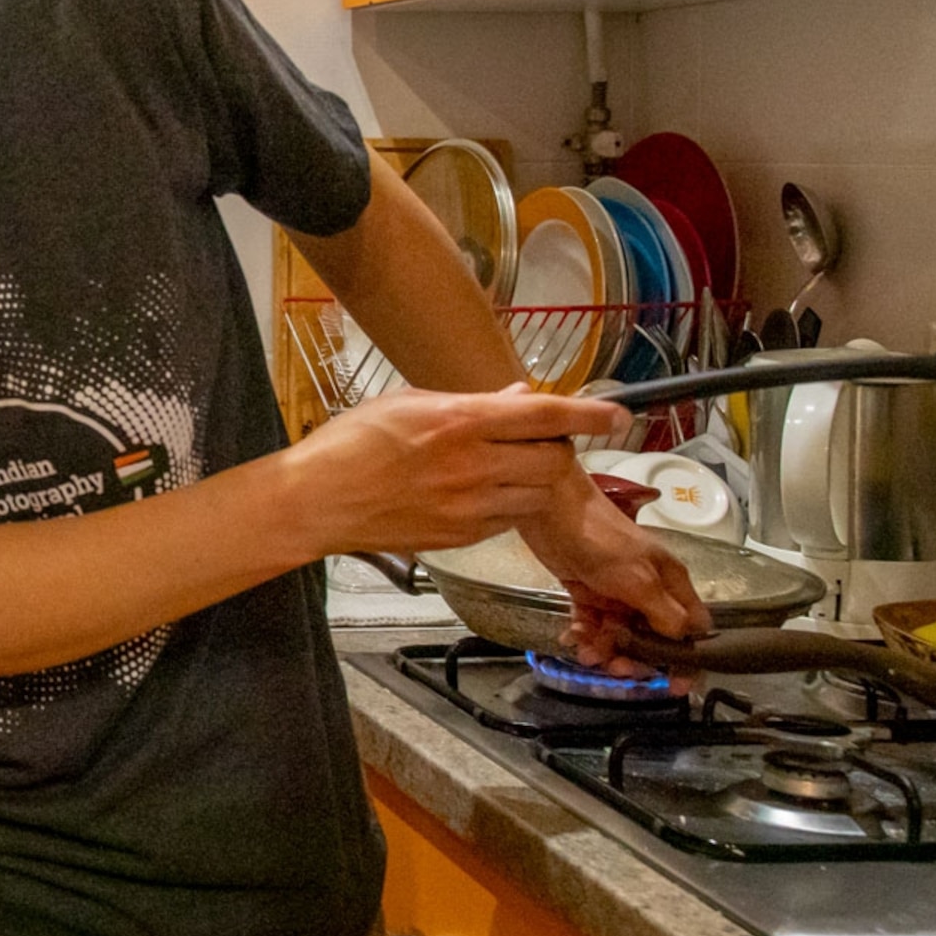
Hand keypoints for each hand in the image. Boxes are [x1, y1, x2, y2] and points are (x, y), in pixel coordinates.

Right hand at [286, 384, 630, 559]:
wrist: (318, 501)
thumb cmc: (352, 442)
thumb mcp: (409, 403)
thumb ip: (471, 403)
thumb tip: (519, 398)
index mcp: (459, 421)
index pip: (545, 416)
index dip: (588, 415)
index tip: (617, 415)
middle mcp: (473, 465)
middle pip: (552, 460)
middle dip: (556, 449)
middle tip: (540, 442)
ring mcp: (470, 507)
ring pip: (537, 494)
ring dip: (535, 480)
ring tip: (510, 468)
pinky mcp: (463, 537)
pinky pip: (508, 519)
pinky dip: (508, 504)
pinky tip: (480, 493)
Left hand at [521, 468, 712, 669]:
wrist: (550, 509)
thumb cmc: (602, 539)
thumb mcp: (638, 579)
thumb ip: (662, 613)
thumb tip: (683, 642)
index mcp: (671, 582)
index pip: (692, 627)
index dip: (686, 657)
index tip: (674, 683)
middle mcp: (648, 588)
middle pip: (652, 637)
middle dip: (637, 657)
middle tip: (617, 669)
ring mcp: (617, 590)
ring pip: (620, 633)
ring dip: (606, 649)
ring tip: (587, 654)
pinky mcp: (587, 590)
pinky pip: (592, 622)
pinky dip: (585, 634)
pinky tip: (572, 638)